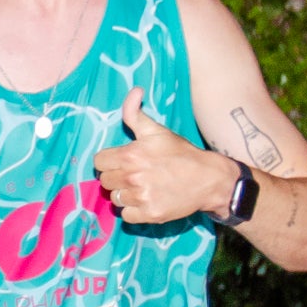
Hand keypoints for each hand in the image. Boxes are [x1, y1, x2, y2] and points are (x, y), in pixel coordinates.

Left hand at [94, 90, 221, 224]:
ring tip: (142, 187)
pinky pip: (126, 215)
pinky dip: (134, 210)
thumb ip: (135, 113)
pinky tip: (146, 200)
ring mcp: (141, 197)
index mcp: (130, 155)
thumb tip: (134, 91)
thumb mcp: (157, 130)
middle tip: (134, 174)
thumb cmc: (181, 153)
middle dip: (117, 177)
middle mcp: (132, 177)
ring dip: (125, 194)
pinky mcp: (150, 214)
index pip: (99, 162)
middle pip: (105, 181)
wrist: (207, 179)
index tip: (121, 161)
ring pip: (115, 199)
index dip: (109, 161)